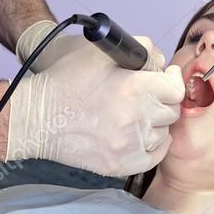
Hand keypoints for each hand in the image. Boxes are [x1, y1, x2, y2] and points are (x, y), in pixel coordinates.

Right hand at [6, 29, 183, 175]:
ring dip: (156, 122)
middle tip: (147, 95)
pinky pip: (154, 156)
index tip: (166, 78)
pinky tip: (140, 134)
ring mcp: (128, 145)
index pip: (176, 89)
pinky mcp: (120, 165)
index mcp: (134, 88)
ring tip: (136, 114)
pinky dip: (152, 145)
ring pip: (163, 134)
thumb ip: (141, 48)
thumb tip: (161, 63)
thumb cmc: (66, 81)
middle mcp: (135, 118)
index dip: (172, 81)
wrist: (37, 118)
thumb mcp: (101, 52)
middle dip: (162, 100)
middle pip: (171, 112)